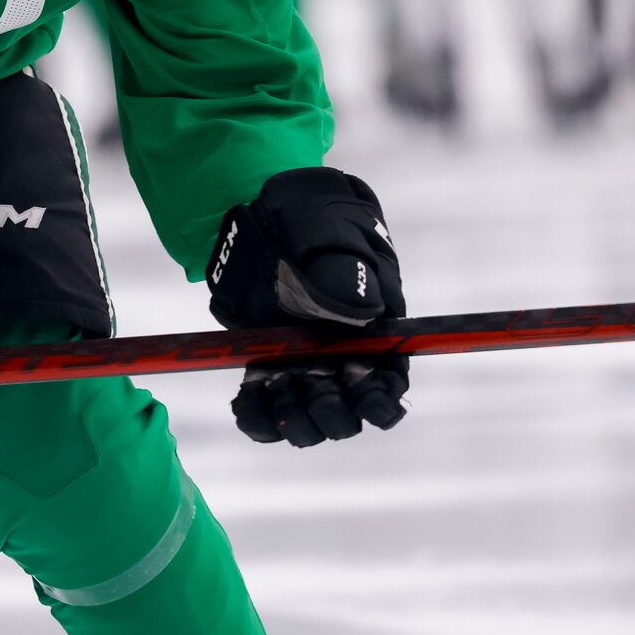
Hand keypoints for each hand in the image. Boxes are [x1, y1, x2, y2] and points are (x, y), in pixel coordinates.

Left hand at [208, 167, 408, 445]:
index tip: (365, 396)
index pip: (389, 389)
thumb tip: (357, 312)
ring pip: (306, 421)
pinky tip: (244, 400)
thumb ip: (348, 271)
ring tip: (275, 387)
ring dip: (293, 419)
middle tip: (313, 386)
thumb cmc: (313, 218)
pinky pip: (264, 412)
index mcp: (374, 335)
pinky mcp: (266, 366)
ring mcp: (303, 366)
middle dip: (332, 413)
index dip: (381, 403)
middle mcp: (341, 361)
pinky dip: (254, 417)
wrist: (263, 212)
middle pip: (347, 416)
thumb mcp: (333, 233)